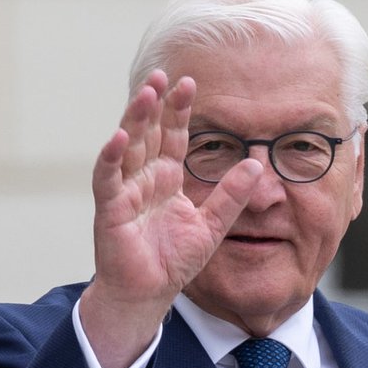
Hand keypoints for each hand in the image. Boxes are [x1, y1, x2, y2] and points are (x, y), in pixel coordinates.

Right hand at [82, 71, 265, 367]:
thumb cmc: (174, 259)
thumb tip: (259, 165)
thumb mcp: (213, 224)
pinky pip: (108, 178)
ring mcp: (124, 191)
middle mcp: (143, 179)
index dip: (179, 111)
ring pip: (128, 147)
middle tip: (163, 74)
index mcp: (167, 179)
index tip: (189, 83)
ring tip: (146, 93)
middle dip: (155, 104)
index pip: (173, 137)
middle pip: (148, 133)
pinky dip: (111, 157)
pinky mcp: (110, 209)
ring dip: (135, 119)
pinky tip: (119, 136)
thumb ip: (232, 195)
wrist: (149, 293)